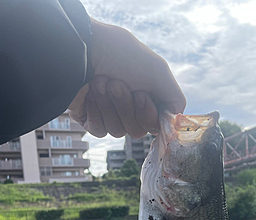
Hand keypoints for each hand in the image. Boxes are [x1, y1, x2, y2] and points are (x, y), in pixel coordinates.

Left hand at [68, 19, 185, 137]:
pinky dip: (96, 112)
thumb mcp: (158, 71)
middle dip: (126, 107)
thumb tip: (177, 122)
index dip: (149, 115)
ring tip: (100, 81)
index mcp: (146, 94)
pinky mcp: (90, 119)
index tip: (141, 95)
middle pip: (137, 131)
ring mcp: (109, 113)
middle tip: (117, 83)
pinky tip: (89, 93)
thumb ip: (175, 100)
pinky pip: (100, 131)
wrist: (79, 51)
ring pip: (119, 131)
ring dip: (110, 105)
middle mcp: (129, 105)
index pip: (156, 124)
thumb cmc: (119, 55)